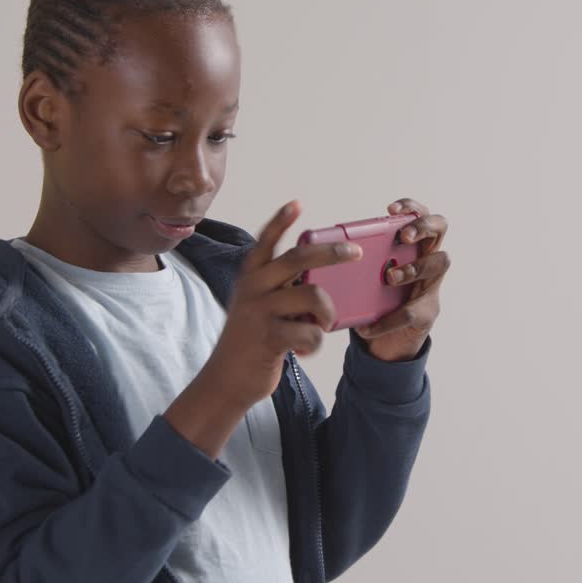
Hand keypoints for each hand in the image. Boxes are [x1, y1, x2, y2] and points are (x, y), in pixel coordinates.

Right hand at [201, 199, 364, 408]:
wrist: (227, 379)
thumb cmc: (252, 339)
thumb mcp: (257, 305)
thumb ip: (280, 287)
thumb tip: (320, 275)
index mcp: (250, 276)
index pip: (265, 241)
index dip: (281, 221)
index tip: (297, 203)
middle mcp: (253, 288)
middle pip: (300, 258)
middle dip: (333, 252)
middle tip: (355, 252)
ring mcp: (260, 312)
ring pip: (314, 296)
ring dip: (328, 313)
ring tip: (323, 324)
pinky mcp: (269, 338)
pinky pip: (311, 332)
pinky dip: (315, 342)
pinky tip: (304, 349)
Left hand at [353, 197, 450, 361]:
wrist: (382, 342)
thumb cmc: (372, 299)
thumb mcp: (364, 276)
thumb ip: (356, 262)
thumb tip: (322, 249)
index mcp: (411, 245)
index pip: (420, 213)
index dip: (410, 207)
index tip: (390, 209)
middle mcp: (427, 258)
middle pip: (440, 227)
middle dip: (423, 227)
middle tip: (404, 237)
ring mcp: (431, 285)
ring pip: (439, 263)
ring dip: (412, 268)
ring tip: (389, 277)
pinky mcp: (427, 313)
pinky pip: (412, 312)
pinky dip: (386, 320)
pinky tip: (366, 327)